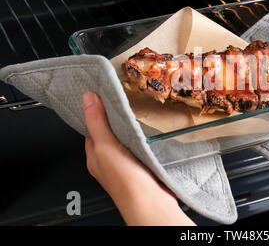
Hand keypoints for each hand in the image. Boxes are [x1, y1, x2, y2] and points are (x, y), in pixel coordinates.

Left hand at [82, 92, 194, 224]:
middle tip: (122, 102)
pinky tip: (149, 133)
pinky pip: (141, 147)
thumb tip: (87, 99)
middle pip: (110, 134)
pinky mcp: (143, 165)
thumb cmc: (125, 182)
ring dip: (131, 129)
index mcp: (95, 157)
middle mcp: (109, 161)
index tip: (101, 97)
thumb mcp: (105, 146)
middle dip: (116, 120)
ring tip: (136, 113)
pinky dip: (144, 139)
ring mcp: (127, 164)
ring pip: (126, 140)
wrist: (150, 201)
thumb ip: (97, 122)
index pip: (91, 130)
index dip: (95, 113)